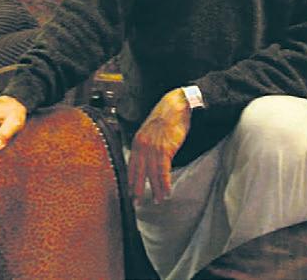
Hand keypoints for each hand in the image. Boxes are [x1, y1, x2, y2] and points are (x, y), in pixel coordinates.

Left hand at [127, 88, 190, 203]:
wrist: (177, 105)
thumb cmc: (166, 115)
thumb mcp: (150, 129)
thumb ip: (146, 143)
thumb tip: (147, 157)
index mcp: (137, 141)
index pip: (131, 165)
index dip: (130, 180)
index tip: (129, 191)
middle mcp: (142, 146)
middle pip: (138, 173)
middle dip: (137, 189)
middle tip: (136, 203)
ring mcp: (153, 148)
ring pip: (152, 175)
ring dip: (155, 189)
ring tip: (157, 200)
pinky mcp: (165, 149)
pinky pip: (163, 171)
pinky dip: (165, 183)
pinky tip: (166, 192)